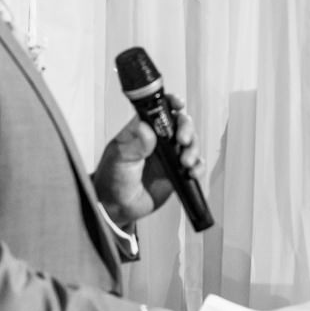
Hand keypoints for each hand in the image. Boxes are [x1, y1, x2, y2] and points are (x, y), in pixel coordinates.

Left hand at [95, 91, 200, 225]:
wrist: (116, 207)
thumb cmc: (111, 179)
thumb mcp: (120, 159)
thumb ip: (135, 144)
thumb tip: (144, 126)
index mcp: (142, 131)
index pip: (159, 110)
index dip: (171, 103)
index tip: (179, 105)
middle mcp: (158, 141)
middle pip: (180, 124)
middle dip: (187, 128)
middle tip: (182, 140)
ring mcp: (168, 156)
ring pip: (191, 144)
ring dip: (193, 149)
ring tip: (185, 162)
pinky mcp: (176, 173)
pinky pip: (194, 166)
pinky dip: (198, 167)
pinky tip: (191, 173)